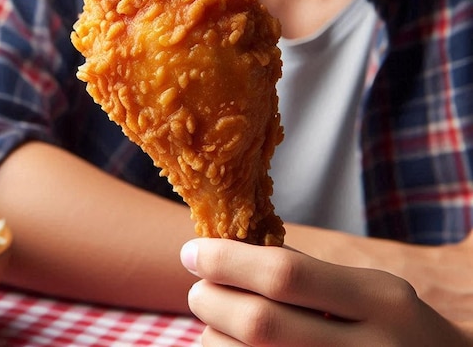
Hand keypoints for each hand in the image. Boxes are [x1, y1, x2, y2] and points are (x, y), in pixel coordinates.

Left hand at [180, 238, 471, 345]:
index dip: (228, 261)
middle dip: (212, 300)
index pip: (285, 274)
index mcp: (378, 301)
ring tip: (214, 323)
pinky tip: (229, 346)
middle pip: (260, 325)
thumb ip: (311, 273)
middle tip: (197, 288)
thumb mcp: (371, 289)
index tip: (193, 251)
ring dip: (214, 339)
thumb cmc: (396, 329)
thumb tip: (234, 252)